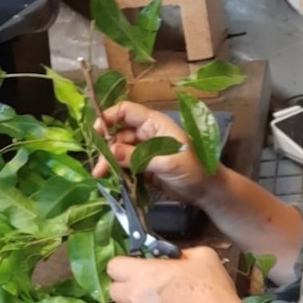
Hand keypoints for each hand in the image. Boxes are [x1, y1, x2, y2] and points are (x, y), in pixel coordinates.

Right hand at [92, 101, 211, 200]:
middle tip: (98, 167)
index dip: (109, 117)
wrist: (206, 191)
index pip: (127, 111)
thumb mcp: (166, 162)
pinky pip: (125, 165)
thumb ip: (138, 157)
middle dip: (106, 147)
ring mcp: (145, 151)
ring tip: (101, 175)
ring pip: (119, 151)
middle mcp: (147, 134)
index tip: (95, 132)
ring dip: (109, 161)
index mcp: (155, 124)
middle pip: (119, 133)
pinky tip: (110, 179)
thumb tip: (110, 152)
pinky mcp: (144, 167)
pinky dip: (116, 170)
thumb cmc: (193, 169)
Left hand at [107, 247, 240, 302]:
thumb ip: (182, 252)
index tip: (136, 267)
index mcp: (143, 273)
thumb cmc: (211, 292)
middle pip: (113, 289)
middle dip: (127, 286)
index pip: (113, 266)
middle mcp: (133, 296)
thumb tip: (175, 257)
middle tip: (147, 287)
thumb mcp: (203, 257)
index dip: (125, 265)